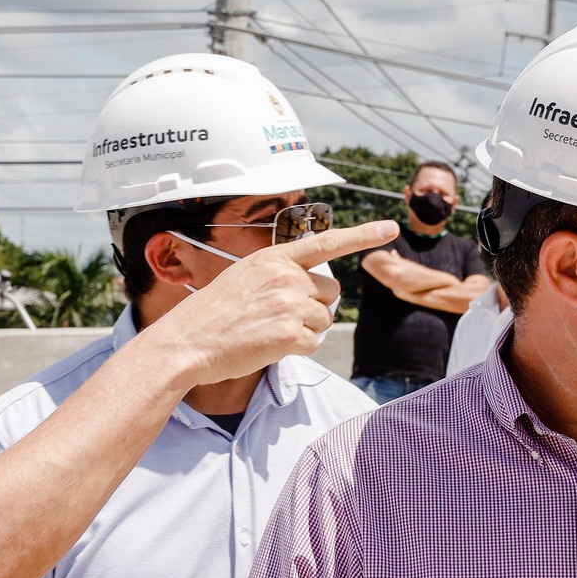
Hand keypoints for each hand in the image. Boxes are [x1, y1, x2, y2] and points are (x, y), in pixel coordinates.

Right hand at [147, 220, 397, 386]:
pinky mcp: (291, 334)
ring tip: (267, 332)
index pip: (327, 242)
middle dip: (313, 306)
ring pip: (324, 320)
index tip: (390, 228)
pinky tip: (266, 345)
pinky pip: (313, 343)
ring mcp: (289, 305)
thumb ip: (278, 274)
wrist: (186, 343)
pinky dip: (294, 349)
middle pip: (329, 292)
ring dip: (304, 330)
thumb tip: (315, 289)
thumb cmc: (212, 315)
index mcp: (273, 258)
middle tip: (277, 317)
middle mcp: (286, 276)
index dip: (363, 235)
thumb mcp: (243, 278)